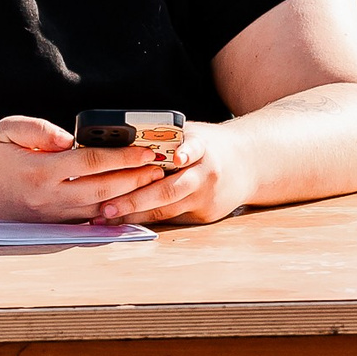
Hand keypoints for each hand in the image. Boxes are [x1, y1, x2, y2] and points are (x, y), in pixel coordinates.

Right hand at [0, 116, 168, 221]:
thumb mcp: (8, 128)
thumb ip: (41, 130)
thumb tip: (70, 139)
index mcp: (39, 172)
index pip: (91, 163)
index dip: (123, 156)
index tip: (146, 148)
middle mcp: (47, 198)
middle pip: (103, 189)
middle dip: (136, 177)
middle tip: (160, 165)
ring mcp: (48, 216)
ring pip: (98, 209)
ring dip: (128, 196)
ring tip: (151, 183)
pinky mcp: (47, 225)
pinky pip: (84, 221)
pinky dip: (108, 212)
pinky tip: (125, 203)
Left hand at [90, 121, 256, 225]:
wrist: (248, 164)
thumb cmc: (208, 146)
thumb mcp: (193, 133)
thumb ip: (165, 137)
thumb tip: (120, 138)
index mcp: (203, 147)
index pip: (194, 148)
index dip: (185, 152)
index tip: (177, 157)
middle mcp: (207, 174)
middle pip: (170, 189)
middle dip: (135, 200)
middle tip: (108, 206)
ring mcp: (207, 197)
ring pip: (167, 209)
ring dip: (135, 215)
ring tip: (108, 217)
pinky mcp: (206, 215)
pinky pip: (172, 218)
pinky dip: (147, 220)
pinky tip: (125, 222)